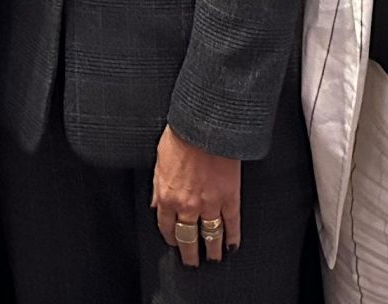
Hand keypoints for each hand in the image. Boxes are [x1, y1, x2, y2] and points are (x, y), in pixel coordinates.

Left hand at [150, 125, 239, 267]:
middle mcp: (187, 206)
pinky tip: (232, 246)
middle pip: (188, 239)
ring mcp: (210, 204)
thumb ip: (157, 187)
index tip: (175, 242)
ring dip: (211, 251)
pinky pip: (232, 224)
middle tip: (192, 261)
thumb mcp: (159, 161)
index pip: (167, 228)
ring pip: (210, 236)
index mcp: (167, 197)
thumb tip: (155, 204)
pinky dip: (232, 237)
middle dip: (190, 253)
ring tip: (213, 258)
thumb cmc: (181, 137)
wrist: (206, 125)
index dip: (171, 238)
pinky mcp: (230, 198)